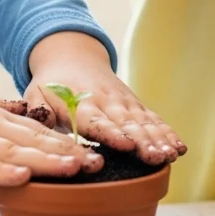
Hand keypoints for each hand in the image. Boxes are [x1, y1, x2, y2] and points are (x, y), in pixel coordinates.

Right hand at [0, 49, 101, 186]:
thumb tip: (21, 111)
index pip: (34, 130)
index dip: (64, 141)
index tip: (92, 150)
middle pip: (31, 140)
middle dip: (65, 153)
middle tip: (99, 163)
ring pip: (11, 150)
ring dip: (44, 160)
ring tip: (74, 169)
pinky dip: (0, 169)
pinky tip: (22, 176)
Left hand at [28, 32, 185, 165]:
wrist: (72, 58)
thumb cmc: (51, 85)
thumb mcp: (35, 95)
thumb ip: (37, 111)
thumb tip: (40, 123)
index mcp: (80, 104)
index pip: (97, 121)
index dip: (112, 133)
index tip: (127, 145)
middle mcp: (106, 103)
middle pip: (127, 124)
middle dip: (143, 141)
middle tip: (156, 157)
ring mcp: (124, 104)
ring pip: (144, 123)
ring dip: (159, 139)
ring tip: (171, 155)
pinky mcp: (135, 106)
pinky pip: (153, 120)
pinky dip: (167, 133)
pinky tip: (179, 148)